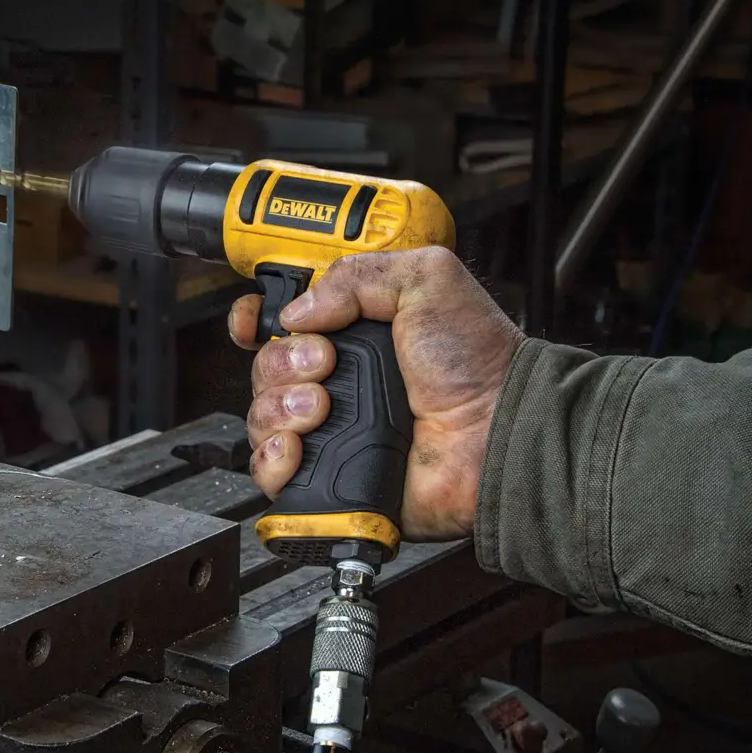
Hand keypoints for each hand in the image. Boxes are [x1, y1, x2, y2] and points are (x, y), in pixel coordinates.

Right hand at [228, 247, 521, 540]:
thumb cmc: (477, 363)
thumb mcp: (426, 279)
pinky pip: (270, 472)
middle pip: (265, 368)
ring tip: (319, 408)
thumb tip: (298, 309)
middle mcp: (339, 382)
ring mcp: (332, 431)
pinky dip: (272, 458)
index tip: (256, 322)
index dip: (258, 321)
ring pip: (261, 416)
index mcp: (356, 335)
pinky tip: (295, 445)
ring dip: (278, 406)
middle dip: (281, 361)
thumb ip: (356, 274)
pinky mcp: (330, 478)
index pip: (282, 324)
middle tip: (325, 363)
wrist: (495, 432)